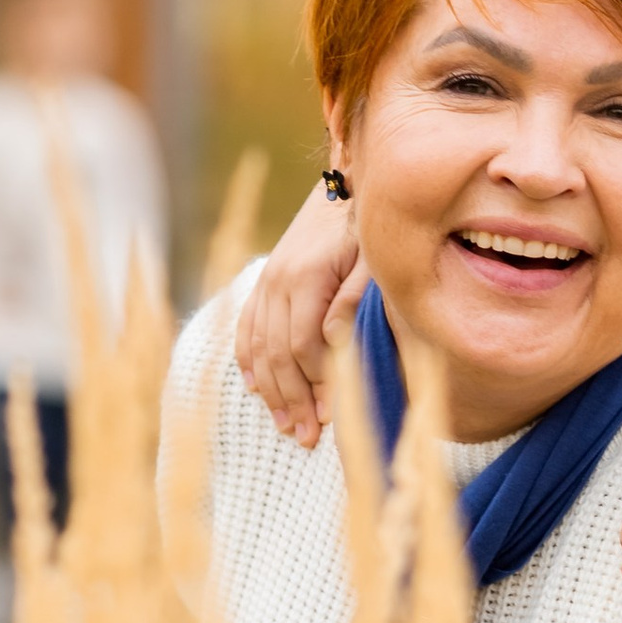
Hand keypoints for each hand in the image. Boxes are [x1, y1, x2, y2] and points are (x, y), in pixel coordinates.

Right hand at [235, 183, 366, 444]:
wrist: (345, 184)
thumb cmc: (369, 226)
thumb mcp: (374, 259)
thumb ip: (354, 299)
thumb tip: (334, 341)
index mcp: (305, 277)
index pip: (304, 345)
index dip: (315, 384)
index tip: (329, 417)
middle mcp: (278, 281)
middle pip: (277, 354)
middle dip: (291, 399)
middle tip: (305, 438)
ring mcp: (267, 281)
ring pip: (259, 346)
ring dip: (271, 389)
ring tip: (285, 425)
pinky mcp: (265, 281)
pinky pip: (247, 327)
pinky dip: (249, 360)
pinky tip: (255, 387)